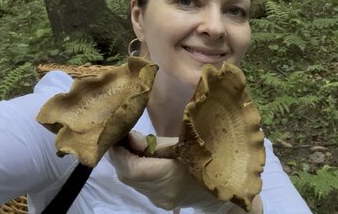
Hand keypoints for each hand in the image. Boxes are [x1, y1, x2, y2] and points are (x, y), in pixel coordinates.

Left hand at [108, 131, 232, 212]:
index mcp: (170, 176)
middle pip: (127, 176)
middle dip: (120, 156)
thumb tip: (127, 137)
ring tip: (129, 145)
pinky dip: (134, 171)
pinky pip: (138, 185)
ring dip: (125, 163)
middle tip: (120, 137)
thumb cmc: (204, 156)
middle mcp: (161, 193)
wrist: (220, 185)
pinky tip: (139, 159)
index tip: (117, 136)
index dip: (120, 153)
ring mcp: (159, 200)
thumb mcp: (182, 143)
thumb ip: (152, 144)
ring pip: (130, 181)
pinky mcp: (157, 202)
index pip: (132, 169)